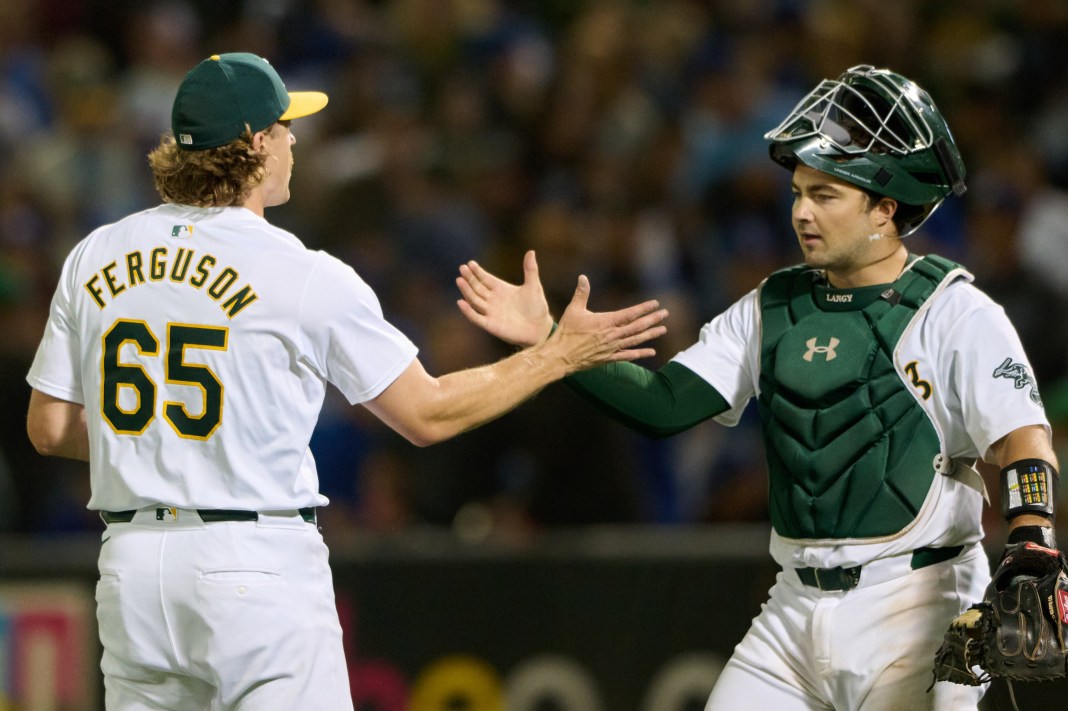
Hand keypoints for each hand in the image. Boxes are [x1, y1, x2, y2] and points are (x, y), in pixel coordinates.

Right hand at [456, 250, 553, 346]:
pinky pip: (476, 318)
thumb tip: (531, 251)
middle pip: (477, 287)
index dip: (477, 272)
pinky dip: (468, 311)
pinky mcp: (490, 325)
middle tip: (462, 268)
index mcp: (501, 289)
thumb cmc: (537, 307)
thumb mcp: (534, 286)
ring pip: (474, 300)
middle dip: (469, 278)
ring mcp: (491, 312)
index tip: (470, 263)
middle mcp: (493, 300)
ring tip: (460, 280)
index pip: (485, 279)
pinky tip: (461, 302)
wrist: (540, 329)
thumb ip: (530, 270)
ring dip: (466, 291)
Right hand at [542, 272, 667, 369]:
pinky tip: (652, 352)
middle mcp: (613, 335)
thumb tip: (582, 277)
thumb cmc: (567, 332)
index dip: (644, 308)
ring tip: (663, 329)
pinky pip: (628, 356)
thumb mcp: (574, 310)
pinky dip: (641, 353)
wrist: (561, 356)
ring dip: (651, 334)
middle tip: (665, 314)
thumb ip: (581, 293)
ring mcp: (612, 348)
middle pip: (637, 326)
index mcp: (606, 322)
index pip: (630, 314)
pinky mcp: (609, 358)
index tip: (655, 304)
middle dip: (653, 319)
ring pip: (636, 340)